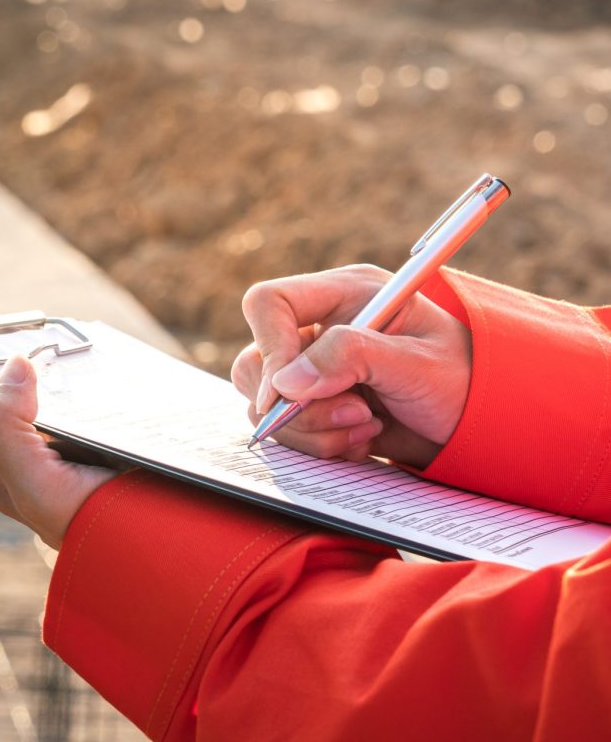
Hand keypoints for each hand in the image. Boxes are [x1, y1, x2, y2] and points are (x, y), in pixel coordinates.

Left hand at [0, 305, 115, 547]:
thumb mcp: (39, 489)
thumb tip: (8, 367)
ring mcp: (53, 444)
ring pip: (6, 393)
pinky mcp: (87, 434)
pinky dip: (41, 366)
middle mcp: (17, 456)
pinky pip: (51, 394)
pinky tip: (54, 350)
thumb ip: (5, 432)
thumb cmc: (101, 527)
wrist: (167, 546)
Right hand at [231, 265, 471, 467]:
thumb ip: (350, 359)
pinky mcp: (317, 409)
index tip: (287, 393)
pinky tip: (364, 442)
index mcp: (343, 296)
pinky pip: (287, 433)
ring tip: (369, 429)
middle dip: (299, 406)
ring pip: (266, 406)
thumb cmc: (465, 380)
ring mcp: (315, 372)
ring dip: (313, 430)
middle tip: (355, 416)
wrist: (485, 425)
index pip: (269, 304)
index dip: (270, 346)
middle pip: (257, 363)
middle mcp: (320, 330)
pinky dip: (322, 446)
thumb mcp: (416, 364)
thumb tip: (285, 383)